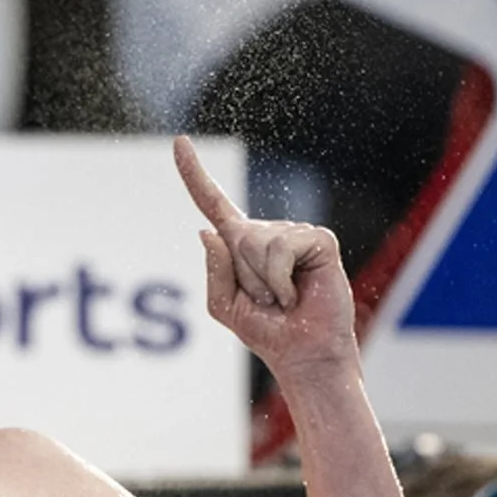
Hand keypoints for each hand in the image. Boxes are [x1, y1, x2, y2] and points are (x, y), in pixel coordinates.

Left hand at [174, 135, 355, 377]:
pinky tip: (297, 293)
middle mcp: (266, 232)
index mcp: (240, 245)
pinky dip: (280, 281)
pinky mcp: (318, 238)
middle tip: (267, 301)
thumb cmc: (268, 332)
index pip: (213, 203)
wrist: (304, 354)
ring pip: (255, 243)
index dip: (194, 174)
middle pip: (233, 236)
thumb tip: (208, 231)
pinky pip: (280, 250)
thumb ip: (214, 271)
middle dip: (243, 277)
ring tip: (283, 298)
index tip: (179, 142)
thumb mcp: (225, 306)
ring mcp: (293, 232)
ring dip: (263, 283)